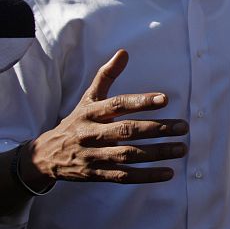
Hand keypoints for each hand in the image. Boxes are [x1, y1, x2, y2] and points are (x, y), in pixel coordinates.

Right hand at [19, 50, 188, 187]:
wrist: (45, 156)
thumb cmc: (76, 122)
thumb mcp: (88, 99)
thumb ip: (107, 76)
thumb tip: (124, 52)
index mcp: (91, 112)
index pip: (117, 105)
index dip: (141, 101)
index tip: (165, 98)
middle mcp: (92, 133)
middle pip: (126, 131)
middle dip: (157, 129)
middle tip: (183, 127)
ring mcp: (94, 156)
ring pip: (128, 155)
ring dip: (157, 153)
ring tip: (182, 149)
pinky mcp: (97, 175)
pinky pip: (124, 176)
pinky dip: (146, 176)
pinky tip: (169, 173)